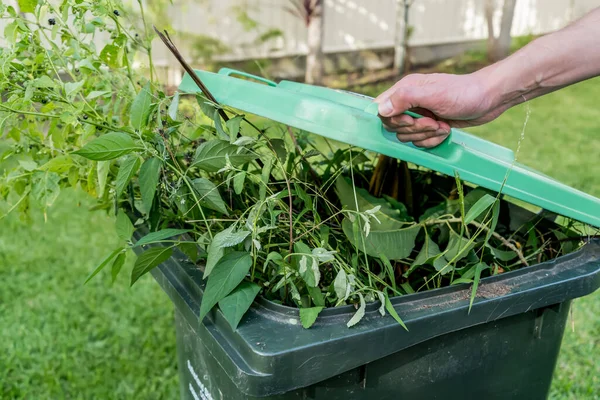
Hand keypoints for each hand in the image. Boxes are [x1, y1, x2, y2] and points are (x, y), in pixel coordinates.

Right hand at [375, 72, 501, 147]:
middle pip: (394, 127)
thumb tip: (381, 109)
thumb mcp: (433, 94)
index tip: (410, 120)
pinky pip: (420, 142)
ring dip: (426, 135)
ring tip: (442, 125)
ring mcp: (419, 115)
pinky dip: (433, 140)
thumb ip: (405, 98)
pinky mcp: (429, 126)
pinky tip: (445, 130)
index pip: (381, 109)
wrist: (489, 99)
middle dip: (414, 129)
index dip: (392, 120)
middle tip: (433, 122)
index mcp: (405, 89)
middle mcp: (409, 102)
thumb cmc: (464, 92)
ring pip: (407, 137)